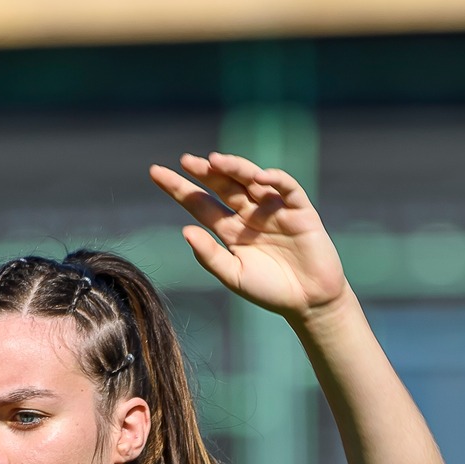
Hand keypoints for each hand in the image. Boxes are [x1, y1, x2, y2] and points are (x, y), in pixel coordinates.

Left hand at [150, 153, 347, 320]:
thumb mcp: (234, 276)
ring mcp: (274, 209)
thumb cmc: (270, 291)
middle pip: (223, 185)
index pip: (200, 203)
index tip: (155, 172)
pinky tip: (258, 177)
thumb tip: (184, 231)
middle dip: (205, 172)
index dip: (179, 188)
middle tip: (186, 161)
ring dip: (235, 168)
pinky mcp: (300, 210)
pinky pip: (287, 188)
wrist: (309, 302)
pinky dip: (274, 179)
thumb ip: (210, 255)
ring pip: (251, 180)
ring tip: (215, 161)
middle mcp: (249, 214)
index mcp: (229, 230)